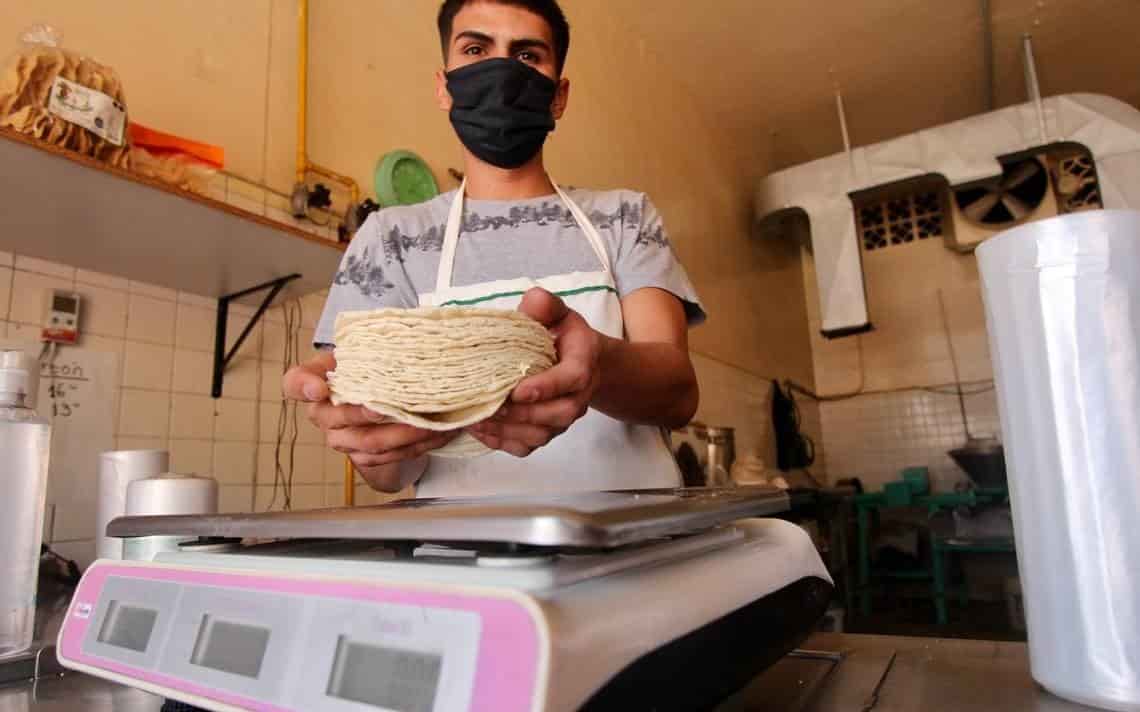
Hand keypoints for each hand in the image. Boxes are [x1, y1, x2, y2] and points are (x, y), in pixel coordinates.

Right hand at [282, 351, 457, 489]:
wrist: (377, 400)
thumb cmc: (370, 370)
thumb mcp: (366, 350)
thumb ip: (375, 342)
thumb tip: (412, 332)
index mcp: (317, 381)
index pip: (295, 382)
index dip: (304, 386)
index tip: (319, 388)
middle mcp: (323, 414)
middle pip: (340, 418)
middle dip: (367, 414)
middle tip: (392, 407)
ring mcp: (342, 439)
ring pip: (369, 442)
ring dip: (403, 435)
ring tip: (431, 423)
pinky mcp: (363, 457)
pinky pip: (389, 457)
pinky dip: (417, 446)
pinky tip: (439, 434)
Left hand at [466, 288, 603, 456]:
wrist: (576, 361)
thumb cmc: (563, 335)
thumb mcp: (558, 313)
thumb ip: (545, 305)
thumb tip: (533, 300)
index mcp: (582, 363)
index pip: (572, 379)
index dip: (546, 387)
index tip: (518, 391)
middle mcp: (577, 397)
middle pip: (558, 414)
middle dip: (522, 414)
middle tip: (490, 405)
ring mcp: (562, 419)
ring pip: (541, 435)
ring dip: (508, 431)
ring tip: (477, 419)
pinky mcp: (546, 432)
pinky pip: (527, 447)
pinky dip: (502, 443)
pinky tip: (479, 430)